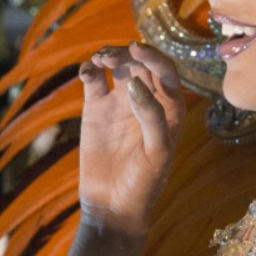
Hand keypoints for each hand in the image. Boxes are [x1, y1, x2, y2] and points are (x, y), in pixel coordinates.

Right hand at [76, 43, 184, 236]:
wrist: (113, 205)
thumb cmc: (144, 183)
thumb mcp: (157, 151)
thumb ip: (151, 116)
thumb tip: (136, 84)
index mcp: (170, 108)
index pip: (166, 71)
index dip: (153, 56)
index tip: (135, 49)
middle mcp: (147, 100)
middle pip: (141, 62)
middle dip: (128, 53)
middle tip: (111, 57)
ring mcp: (120, 102)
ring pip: (118, 65)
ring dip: (110, 54)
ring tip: (99, 59)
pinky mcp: (96, 108)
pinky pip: (94, 80)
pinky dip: (89, 70)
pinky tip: (86, 72)